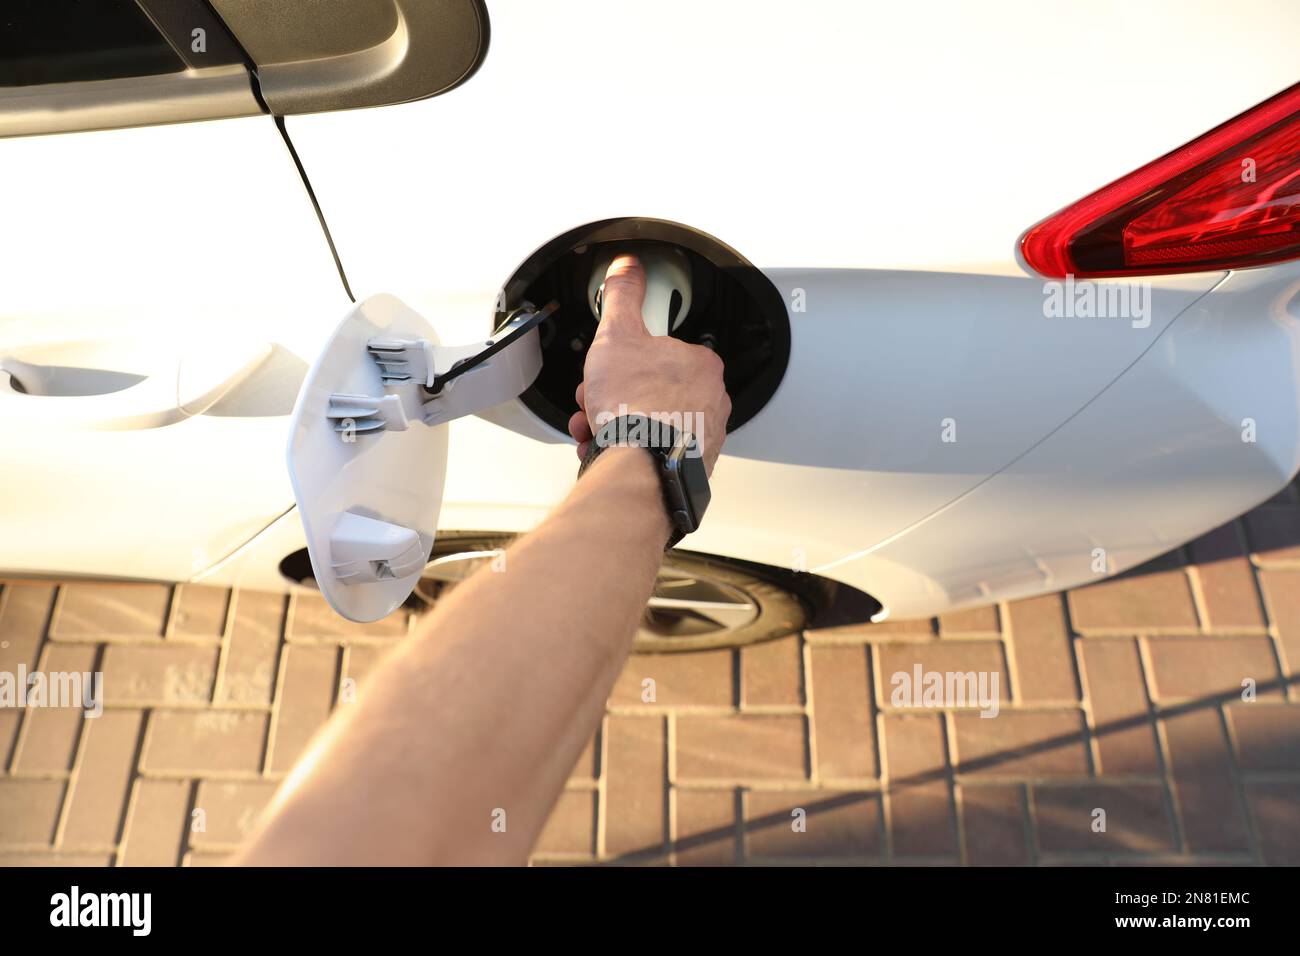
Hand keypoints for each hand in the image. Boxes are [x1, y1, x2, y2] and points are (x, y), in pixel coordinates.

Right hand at [568, 254, 730, 475]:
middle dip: (614, 396)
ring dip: (615, 424)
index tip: (606, 371)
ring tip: (596, 430)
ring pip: (650, 423)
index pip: (657, 353)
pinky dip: (629, 450)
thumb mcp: (617, 334)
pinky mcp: (691, 467)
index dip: (622, 361)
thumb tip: (626, 266)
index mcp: (701, 364)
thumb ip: (622, 296)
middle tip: (598, 402)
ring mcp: (703, 437)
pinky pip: (654, 452)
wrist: (640, 468)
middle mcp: (711, 401)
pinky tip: (607, 450)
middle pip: (651, 389)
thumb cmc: (635, 406)